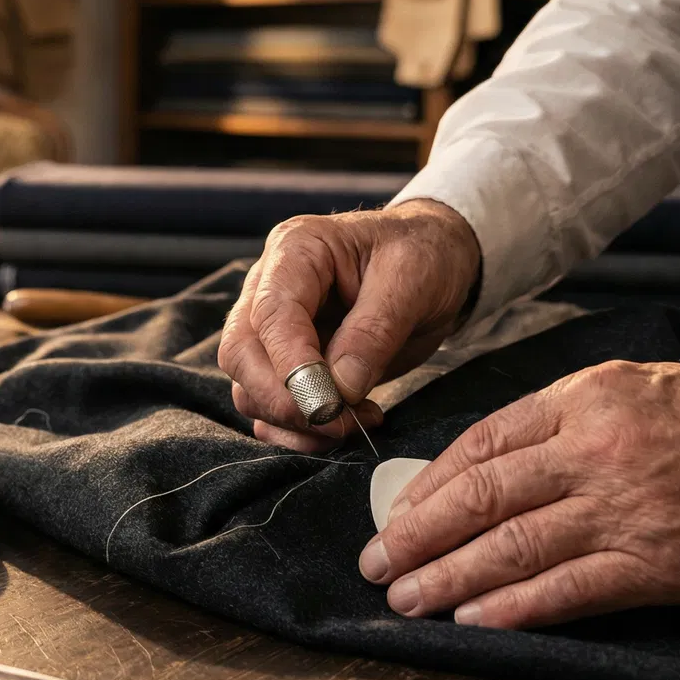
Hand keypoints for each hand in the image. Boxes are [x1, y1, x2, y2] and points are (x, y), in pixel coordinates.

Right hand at [218, 200, 482, 451]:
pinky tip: (344, 422)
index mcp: (295, 250)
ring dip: (293, 420)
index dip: (291, 366)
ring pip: (248, 387)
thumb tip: (339, 388)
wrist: (438, 261)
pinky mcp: (285, 363)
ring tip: (353, 420)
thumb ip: (373, 332)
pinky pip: (267, 406)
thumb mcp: (412, 280)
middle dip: (284, 400)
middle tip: (340, 421)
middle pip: (241, 354)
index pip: (270, 314)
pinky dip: (297, 429)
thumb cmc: (424, 256)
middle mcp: (269, 287)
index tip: (327, 404)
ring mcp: (272, 328)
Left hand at [359, 359, 679, 628]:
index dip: (427, 485)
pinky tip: (474, 621)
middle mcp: (596, 449)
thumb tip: (492, 464)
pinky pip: (570, 590)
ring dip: (448, 579)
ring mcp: (627, 509)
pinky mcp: (661, 565)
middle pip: (480, 496)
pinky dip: (514, 608)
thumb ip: (568, 420)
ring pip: (512, 546)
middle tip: (374, 565)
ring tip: (405, 600)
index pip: (481, 443)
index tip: (393, 514)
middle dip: (416, 535)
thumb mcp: (641, 387)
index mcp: (587, 399)